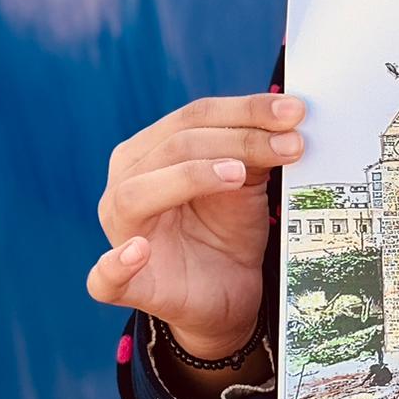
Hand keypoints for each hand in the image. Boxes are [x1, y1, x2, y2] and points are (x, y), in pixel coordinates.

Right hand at [87, 93, 305, 356]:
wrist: (231, 289)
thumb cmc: (229, 226)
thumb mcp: (247, 180)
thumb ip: (254, 148)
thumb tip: (287, 118)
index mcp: (151, 150)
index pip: (195, 116)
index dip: (246, 109)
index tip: (294, 111)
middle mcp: (126, 184)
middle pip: (175, 146)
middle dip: (239, 140)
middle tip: (291, 144)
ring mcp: (122, 234)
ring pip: (136, 194)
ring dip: (189, 177)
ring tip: (238, 174)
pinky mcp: (128, 285)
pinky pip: (104, 278)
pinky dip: (116, 264)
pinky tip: (138, 251)